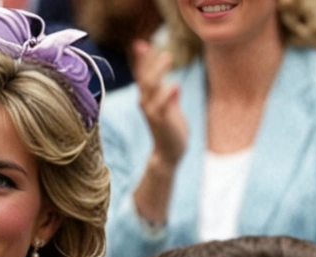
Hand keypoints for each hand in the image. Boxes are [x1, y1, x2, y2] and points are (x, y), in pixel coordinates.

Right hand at [133, 40, 187, 167]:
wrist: (169, 154)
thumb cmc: (170, 130)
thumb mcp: (169, 110)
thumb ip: (169, 97)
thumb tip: (171, 85)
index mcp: (148, 100)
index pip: (143, 77)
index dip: (142, 61)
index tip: (140, 44)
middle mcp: (147, 104)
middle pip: (145, 79)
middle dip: (150, 62)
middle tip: (160, 47)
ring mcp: (153, 113)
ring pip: (151, 89)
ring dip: (158, 71)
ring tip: (168, 55)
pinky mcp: (162, 122)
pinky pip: (163, 107)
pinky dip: (167, 95)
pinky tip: (175, 85)